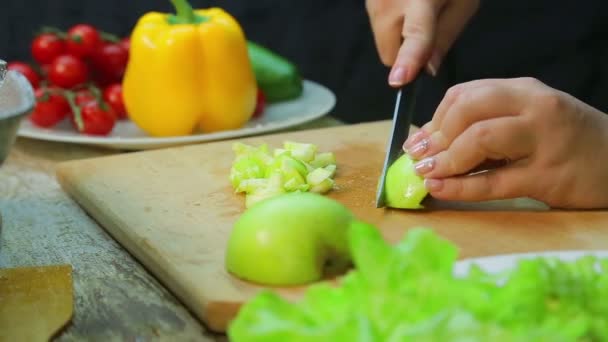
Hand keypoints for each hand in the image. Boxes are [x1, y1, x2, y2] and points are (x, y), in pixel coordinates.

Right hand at [366, 0, 478, 85]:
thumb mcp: (463, 4)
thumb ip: (446, 36)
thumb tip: (427, 69)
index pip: (415, 34)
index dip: (408, 58)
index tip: (399, 80)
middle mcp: (390, 1)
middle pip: (389, 52)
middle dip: (406, 54)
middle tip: (427, 32)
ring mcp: (373, 1)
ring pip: (382, 43)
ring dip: (398, 40)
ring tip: (416, 13)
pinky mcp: (367, 1)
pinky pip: (377, 29)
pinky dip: (391, 27)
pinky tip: (405, 7)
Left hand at [403, 77, 607, 208]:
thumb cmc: (565, 141)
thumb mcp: (527, 118)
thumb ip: (486, 122)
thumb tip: (429, 142)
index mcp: (523, 91)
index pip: (466, 93)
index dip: (434, 118)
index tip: (418, 141)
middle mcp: (533, 107)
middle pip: (467, 109)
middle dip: (435, 135)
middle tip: (419, 158)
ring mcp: (542, 140)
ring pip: (479, 139)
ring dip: (445, 159)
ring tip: (427, 173)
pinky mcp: (547, 177)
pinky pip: (492, 182)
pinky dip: (459, 186)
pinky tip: (440, 189)